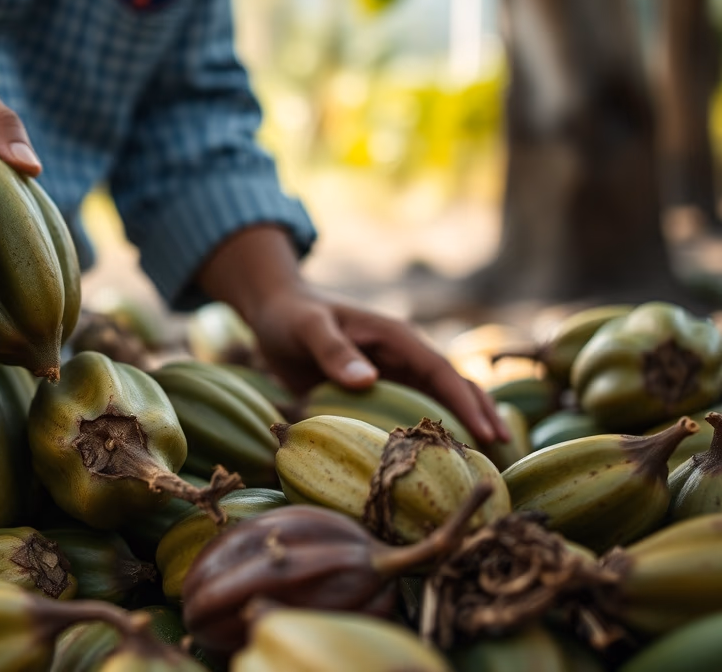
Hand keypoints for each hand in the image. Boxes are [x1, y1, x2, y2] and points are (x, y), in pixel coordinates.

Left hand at [246, 282, 505, 443]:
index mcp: (396, 338)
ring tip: (483, 464)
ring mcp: (394, 376)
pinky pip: (409, 415)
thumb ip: (334, 351)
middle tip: (503, 453)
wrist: (276, 315)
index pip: (441, 372)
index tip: (486, 433)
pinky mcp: (379, 392)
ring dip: (461, 428)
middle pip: (453, 387)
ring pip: (437, 403)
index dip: (465, 402)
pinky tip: (435, 463)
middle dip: (480, 416)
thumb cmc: (292, 317)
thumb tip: (368, 381)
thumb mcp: (309, 329)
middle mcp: (403, 357)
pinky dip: (427, 434)